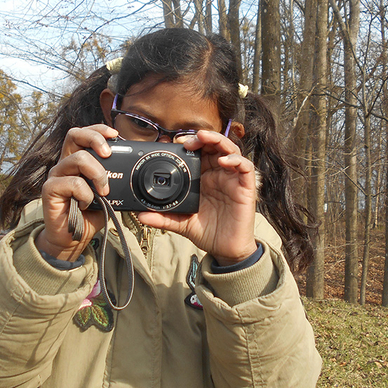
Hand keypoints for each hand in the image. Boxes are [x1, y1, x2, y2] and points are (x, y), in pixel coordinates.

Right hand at [36, 124, 117, 260]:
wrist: (73, 238)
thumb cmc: (90, 214)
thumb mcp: (108, 192)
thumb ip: (115, 179)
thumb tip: (134, 169)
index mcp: (78, 160)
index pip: (84, 134)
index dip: (98, 129)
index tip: (116, 134)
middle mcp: (65, 164)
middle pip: (74, 134)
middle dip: (95, 138)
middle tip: (109, 153)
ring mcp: (56, 176)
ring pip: (77, 158)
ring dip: (97, 173)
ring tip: (104, 191)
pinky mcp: (50, 190)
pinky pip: (72, 183)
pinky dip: (85, 194)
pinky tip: (86, 204)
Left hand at [137, 130, 257, 264]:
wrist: (225, 250)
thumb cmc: (208, 231)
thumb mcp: (181, 222)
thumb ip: (163, 217)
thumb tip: (141, 215)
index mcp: (204, 177)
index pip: (199, 152)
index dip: (189, 144)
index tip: (174, 144)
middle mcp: (218, 174)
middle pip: (214, 146)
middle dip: (201, 138)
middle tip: (187, 141)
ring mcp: (233, 179)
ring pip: (230, 150)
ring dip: (218, 140)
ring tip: (204, 138)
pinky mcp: (246, 187)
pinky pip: (246, 167)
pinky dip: (236, 160)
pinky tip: (224, 161)